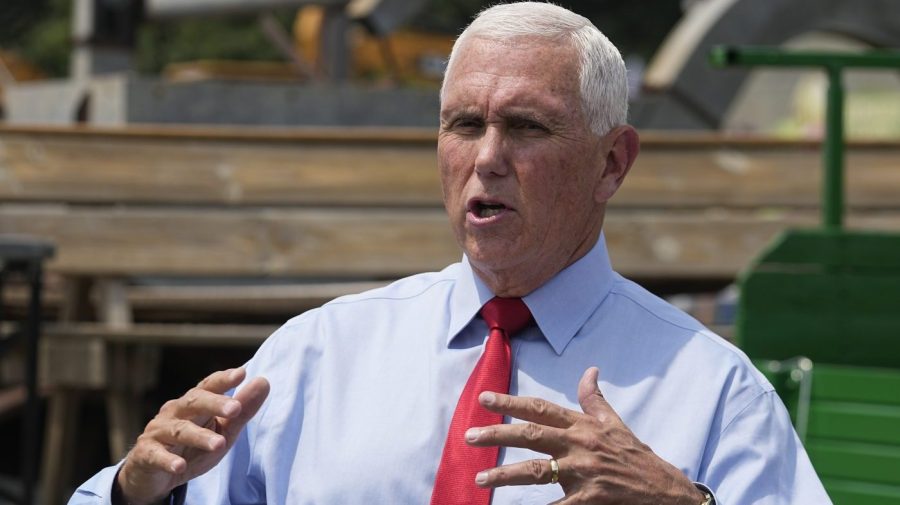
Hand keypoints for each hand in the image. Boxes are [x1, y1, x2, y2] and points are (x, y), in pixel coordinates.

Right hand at [116, 367, 269, 504]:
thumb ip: (242, 410)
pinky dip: (167, 461)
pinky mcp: (145, 454)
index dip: (223, 379)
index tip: (241, 373)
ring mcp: (158, 432)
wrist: (154, 474)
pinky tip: (180, 466)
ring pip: (179, 431)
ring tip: (219, 444)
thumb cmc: (193, 447)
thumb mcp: (223, 430)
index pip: (209, 386)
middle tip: (235, 408)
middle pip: (194, 403)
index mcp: (194, 403)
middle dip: (214, 404)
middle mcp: (174, 412)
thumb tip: (263, 382)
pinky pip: (156, 456)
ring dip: (199, 437)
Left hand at [466, 367, 705, 503]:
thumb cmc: (637, 458)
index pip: (541, 409)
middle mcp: (581, 445)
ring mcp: (584, 474)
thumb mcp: (616, 424)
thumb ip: (595, 400)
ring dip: (505, 475)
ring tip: (479, 478)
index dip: (511, 402)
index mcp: (583, 426)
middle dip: (497, 434)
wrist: (667, 493)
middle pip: (532, 436)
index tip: (484, 398)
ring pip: (537, 472)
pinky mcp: (588, 501)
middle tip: (468, 437)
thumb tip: (589, 370)